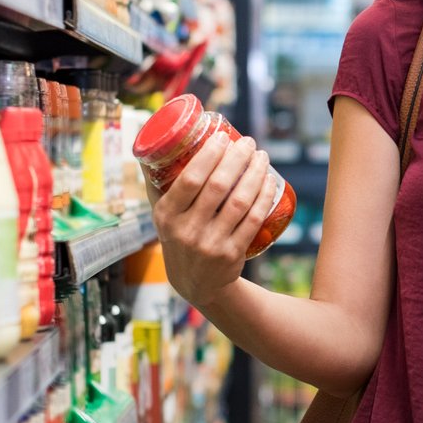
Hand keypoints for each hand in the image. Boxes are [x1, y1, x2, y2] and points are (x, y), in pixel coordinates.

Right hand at [150, 134, 282, 305]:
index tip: (223, 137)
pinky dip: (264, 196)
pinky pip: (253, 219)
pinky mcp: (232, 254)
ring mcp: (211, 244)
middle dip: (237, 158)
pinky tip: (269, 181)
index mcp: (166, 216)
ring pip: (240, 201)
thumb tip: (152, 144)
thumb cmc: (179, 237)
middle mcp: (187, 231)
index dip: (209, 155)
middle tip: (248, 142)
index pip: (190, 180)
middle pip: (218, 186)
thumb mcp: (161, 215)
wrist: (196, 284)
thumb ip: (156, 183)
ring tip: (261, 156)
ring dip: (255, 174)